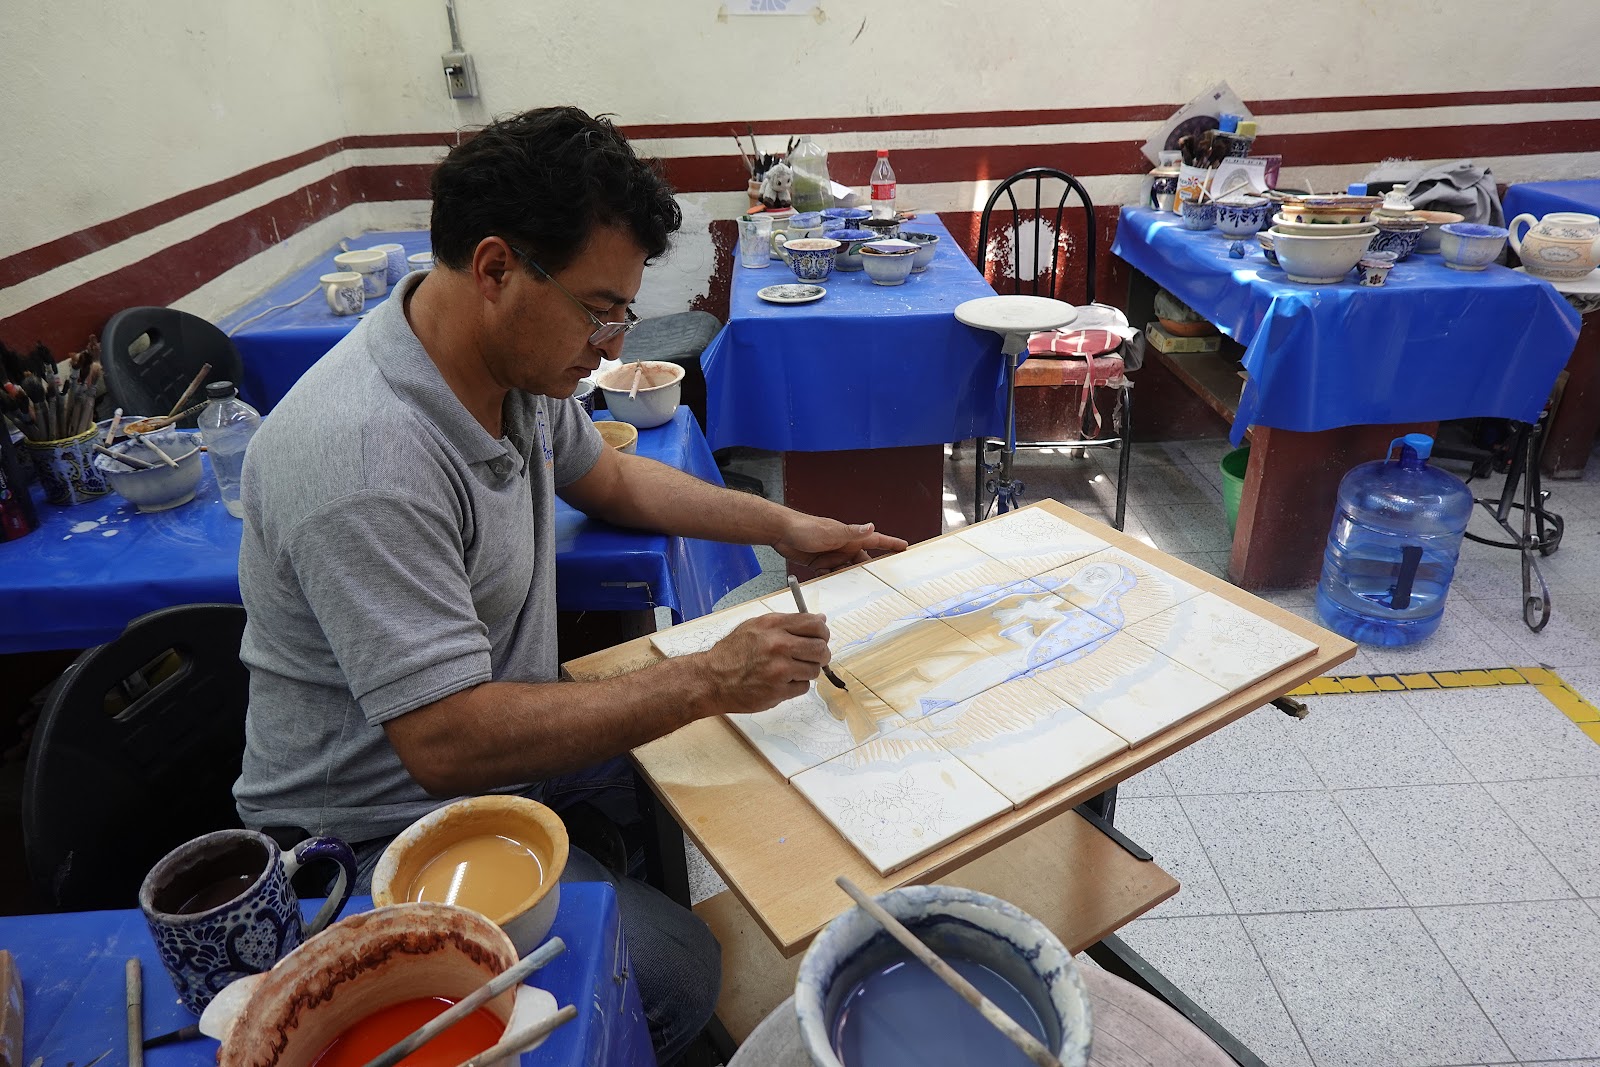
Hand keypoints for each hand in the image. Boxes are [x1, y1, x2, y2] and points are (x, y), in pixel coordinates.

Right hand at [701, 613, 831, 713]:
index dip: (822, 632)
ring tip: (790, 671)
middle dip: (821, 654)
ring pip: (814, 670)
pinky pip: (803, 687)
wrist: (712, 679)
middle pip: (820, 649)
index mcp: (773, 625)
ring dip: (806, 671)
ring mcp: (779, 670)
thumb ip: (789, 622)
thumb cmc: (733, 652)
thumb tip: (820, 620)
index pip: (815, 625)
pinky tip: (780, 682)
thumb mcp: (757, 626)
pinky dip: (796, 686)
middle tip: (812, 658)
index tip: (820, 638)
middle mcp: (778, 645)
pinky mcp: (778, 691)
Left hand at [773, 514, 907, 575]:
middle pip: (861, 562)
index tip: (905, 547)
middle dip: (868, 572)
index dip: (890, 544)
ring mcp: (832, 555)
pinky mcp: (820, 562)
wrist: (781, 532)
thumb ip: (852, 532)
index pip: (876, 540)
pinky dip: (830, 579)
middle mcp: (844, 546)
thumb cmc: (806, 528)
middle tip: (878, 584)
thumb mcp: (831, 532)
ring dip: (846, 579)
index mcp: (850, 537)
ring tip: (850, 588)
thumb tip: (871, 526)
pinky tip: (826, 581)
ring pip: (846, 571)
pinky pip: (830, 575)